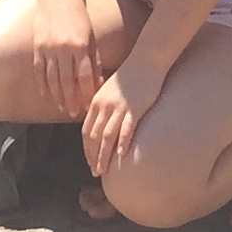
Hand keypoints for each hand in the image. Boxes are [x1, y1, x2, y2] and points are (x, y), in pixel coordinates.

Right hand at [32, 0, 104, 119]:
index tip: (88, 105)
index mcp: (80, 45)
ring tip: (63, 107)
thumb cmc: (78, 16)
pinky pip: (38, 71)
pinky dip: (42, 85)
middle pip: (66, 81)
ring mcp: (48, 48)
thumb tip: (97, 83)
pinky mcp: (36, 47)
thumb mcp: (91, 36)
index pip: (83, 76)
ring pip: (51, 79)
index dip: (86, 93)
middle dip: (71, 100)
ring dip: (57, 96)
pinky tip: (46, 95)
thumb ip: (93, 60)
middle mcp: (63, 48)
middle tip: (74, 113)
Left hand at [80, 55, 156, 178]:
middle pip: (94, 136)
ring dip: (104, 155)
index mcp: (96, 101)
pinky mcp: (135, 107)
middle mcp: (105, 105)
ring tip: (104, 170)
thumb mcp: (109, 89)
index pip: (86, 130)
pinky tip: (121, 155)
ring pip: (107, 136)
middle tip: (95, 171)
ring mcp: (120, 107)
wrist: (146, 60)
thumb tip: (97, 123)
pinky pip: (126, 128)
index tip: (89, 160)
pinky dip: (122, 143)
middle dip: (93, 156)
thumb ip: (102, 105)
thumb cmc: (129, 75)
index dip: (86, 148)